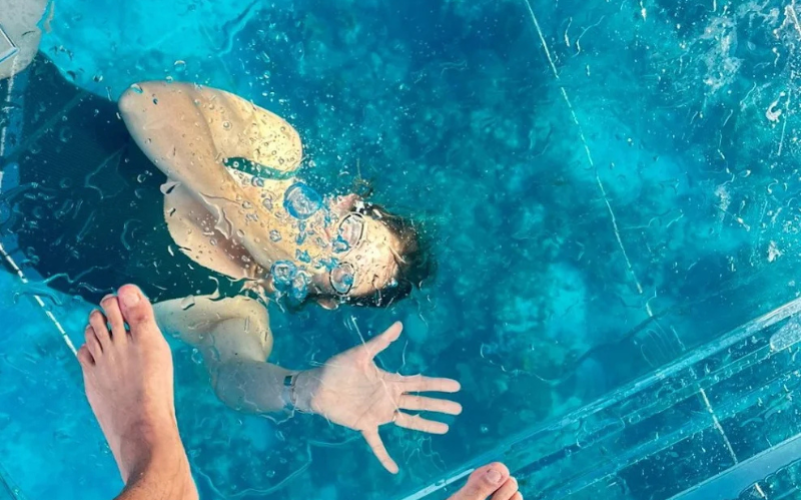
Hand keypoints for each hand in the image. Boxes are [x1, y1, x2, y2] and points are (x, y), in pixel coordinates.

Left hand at [295, 322, 461, 472]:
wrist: (317, 385)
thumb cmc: (338, 368)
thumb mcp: (361, 353)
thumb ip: (381, 342)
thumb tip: (399, 325)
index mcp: (390, 381)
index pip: (419, 383)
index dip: (437, 384)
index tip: (455, 386)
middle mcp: (388, 398)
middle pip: (419, 402)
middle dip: (439, 405)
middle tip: (458, 408)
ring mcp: (378, 413)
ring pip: (408, 421)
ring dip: (426, 425)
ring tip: (444, 429)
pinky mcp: (365, 425)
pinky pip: (377, 444)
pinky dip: (384, 457)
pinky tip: (394, 469)